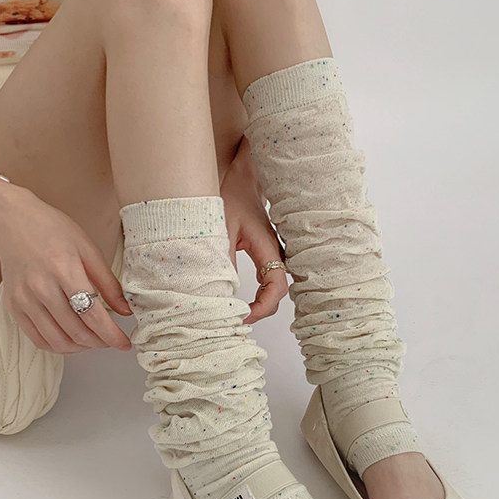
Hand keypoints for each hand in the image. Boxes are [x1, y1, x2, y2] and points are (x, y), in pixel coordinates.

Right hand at [0, 182, 133, 354]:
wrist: (11, 221)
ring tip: (94, 339)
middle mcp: (41, 288)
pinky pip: (38, 339)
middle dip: (100, 342)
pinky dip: (59, 346)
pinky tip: (72, 339)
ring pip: (58, 341)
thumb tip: (125, 310)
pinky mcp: (13, 307)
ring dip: (81, 347)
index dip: (111, 334)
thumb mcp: (88, 248)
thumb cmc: (52, 230)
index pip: (92, 314)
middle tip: (111, 340)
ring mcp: (24, 300)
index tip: (124, 343)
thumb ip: (108, 282)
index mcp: (64, 270)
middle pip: (76, 331)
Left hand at [220, 137, 287, 323]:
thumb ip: (223, 261)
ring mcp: (273, 256)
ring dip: (258, 305)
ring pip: (273, 290)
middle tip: (234, 320)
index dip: (261, 307)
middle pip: (277, 295)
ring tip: (234, 314)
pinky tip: (239, 302)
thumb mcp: (221, 229)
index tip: (241, 316)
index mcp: (268, 247)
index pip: (276, 288)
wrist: (243, 178)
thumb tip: (221, 293)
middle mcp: (276, 254)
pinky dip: (256, 296)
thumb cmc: (233, 197)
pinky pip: (267, 283)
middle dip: (259, 312)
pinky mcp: (266, 256)